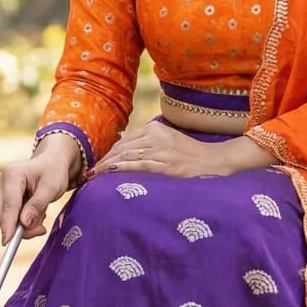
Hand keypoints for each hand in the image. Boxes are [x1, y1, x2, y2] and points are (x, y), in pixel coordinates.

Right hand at [0, 139, 79, 240]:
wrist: (50, 163)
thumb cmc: (53, 172)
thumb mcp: (52, 188)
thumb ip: (37, 205)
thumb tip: (24, 224)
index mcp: (12, 175)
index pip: (10, 205)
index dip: (9, 225)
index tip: (7, 241)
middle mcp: (0, 181)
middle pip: (3, 216)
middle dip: (22, 227)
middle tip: (42, 228)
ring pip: (5, 220)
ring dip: (23, 224)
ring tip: (40, 212)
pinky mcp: (0, 198)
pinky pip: (8, 218)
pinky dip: (21, 221)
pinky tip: (32, 211)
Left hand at [91, 120, 267, 178]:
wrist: (216, 161)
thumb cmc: (192, 156)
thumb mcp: (170, 142)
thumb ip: (151, 144)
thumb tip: (128, 154)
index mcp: (156, 129)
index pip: (125, 141)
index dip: (109, 153)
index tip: (98, 164)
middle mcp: (156, 136)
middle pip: (122, 147)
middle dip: (104, 161)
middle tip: (90, 173)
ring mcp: (161, 150)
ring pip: (127, 155)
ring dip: (107, 166)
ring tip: (94, 176)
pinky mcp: (166, 164)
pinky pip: (139, 165)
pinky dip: (122, 168)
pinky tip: (110, 172)